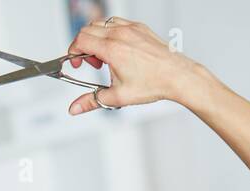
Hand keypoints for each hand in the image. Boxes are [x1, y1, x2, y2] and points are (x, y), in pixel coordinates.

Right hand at [65, 16, 207, 113]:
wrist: (177, 75)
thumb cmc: (153, 83)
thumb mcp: (118, 97)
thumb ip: (92, 100)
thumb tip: (75, 108)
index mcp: (112, 49)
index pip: (81, 40)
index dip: (73, 52)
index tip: (76, 63)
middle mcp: (120, 34)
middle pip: (87, 30)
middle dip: (83, 46)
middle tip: (93, 64)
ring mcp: (130, 28)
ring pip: (101, 23)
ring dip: (96, 38)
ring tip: (105, 57)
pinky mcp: (139, 27)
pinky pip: (116, 23)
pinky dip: (110, 33)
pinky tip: (117, 49)